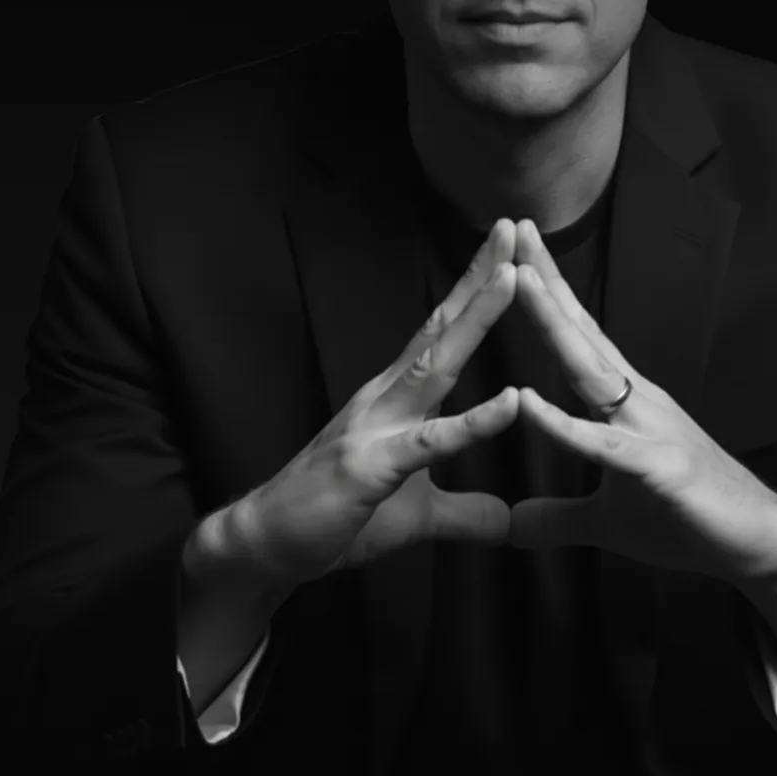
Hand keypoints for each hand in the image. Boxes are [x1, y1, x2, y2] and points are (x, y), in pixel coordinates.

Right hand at [235, 219, 521, 585]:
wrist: (264, 547)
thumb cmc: (335, 519)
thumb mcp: (416, 516)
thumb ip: (464, 512)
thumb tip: (507, 522)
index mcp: (396, 399)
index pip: (443, 334)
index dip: (475, 291)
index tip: (511, 250)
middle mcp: (385, 399)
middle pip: (442, 327)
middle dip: (479, 277)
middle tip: (512, 227)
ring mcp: (374, 428)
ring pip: (435, 365)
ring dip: (475, 317)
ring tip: (511, 277)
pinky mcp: (369, 468)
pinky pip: (429, 443)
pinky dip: (473, 423)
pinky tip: (511, 402)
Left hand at [508, 219, 776, 582]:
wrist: (760, 545)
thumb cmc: (688, 520)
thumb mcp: (608, 521)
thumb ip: (558, 516)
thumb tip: (513, 525)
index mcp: (624, 403)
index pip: (579, 338)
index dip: (548, 297)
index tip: (516, 254)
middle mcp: (636, 401)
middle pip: (581, 332)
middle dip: (547, 282)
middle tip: (517, 230)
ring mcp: (650, 429)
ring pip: (590, 369)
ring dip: (553, 322)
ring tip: (521, 279)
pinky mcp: (659, 468)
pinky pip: (602, 444)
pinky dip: (562, 424)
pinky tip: (527, 402)